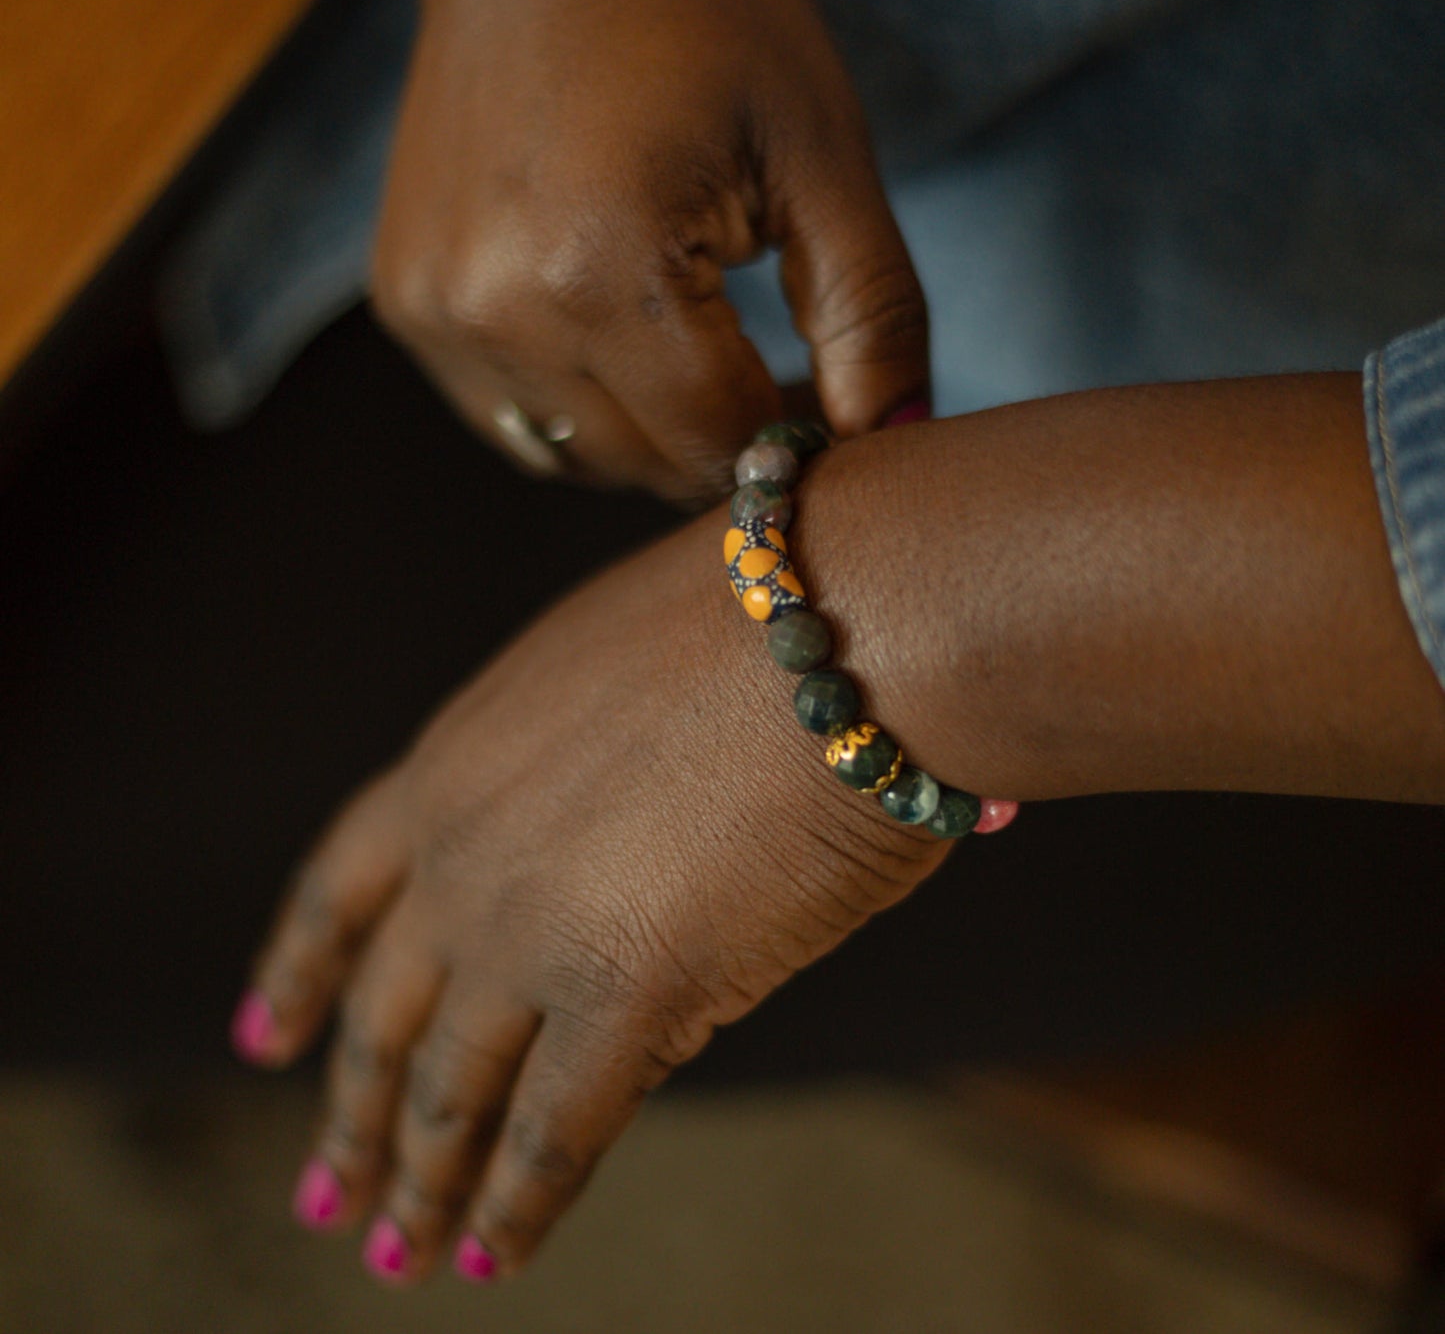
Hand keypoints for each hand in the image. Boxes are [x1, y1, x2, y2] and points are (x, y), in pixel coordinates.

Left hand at [234, 501, 971, 1281]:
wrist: (844, 617)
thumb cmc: (764, 622)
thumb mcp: (606, 681)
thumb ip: (563, 785)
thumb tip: (583, 884)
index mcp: (455, 758)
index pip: (341, 883)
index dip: (300, 966)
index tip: (265, 1033)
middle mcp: (463, 853)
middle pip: (383, 1012)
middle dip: (351, 1112)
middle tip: (325, 1191)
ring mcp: (529, 930)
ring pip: (449, 1091)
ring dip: (419, 1182)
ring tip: (396, 1253)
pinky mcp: (626, 996)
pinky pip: (552, 1136)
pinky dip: (516, 1208)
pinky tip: (492, 1259)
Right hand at [371, 0, 926, 502]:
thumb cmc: (694, 6)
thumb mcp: (819, 149)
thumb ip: (871, 313)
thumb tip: (896, 444)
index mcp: (602, 269)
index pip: (720, 442)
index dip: (790, 445)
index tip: (826, 408)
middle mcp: (499, 311)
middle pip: (648, 464)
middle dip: (725, 441)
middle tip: (771, 370)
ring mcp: (438, 314)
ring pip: (579, 456)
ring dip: (652, 432)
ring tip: (693, 340)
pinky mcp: (410, 306)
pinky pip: (515, 418)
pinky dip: (580, 406)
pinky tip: (613, 329)